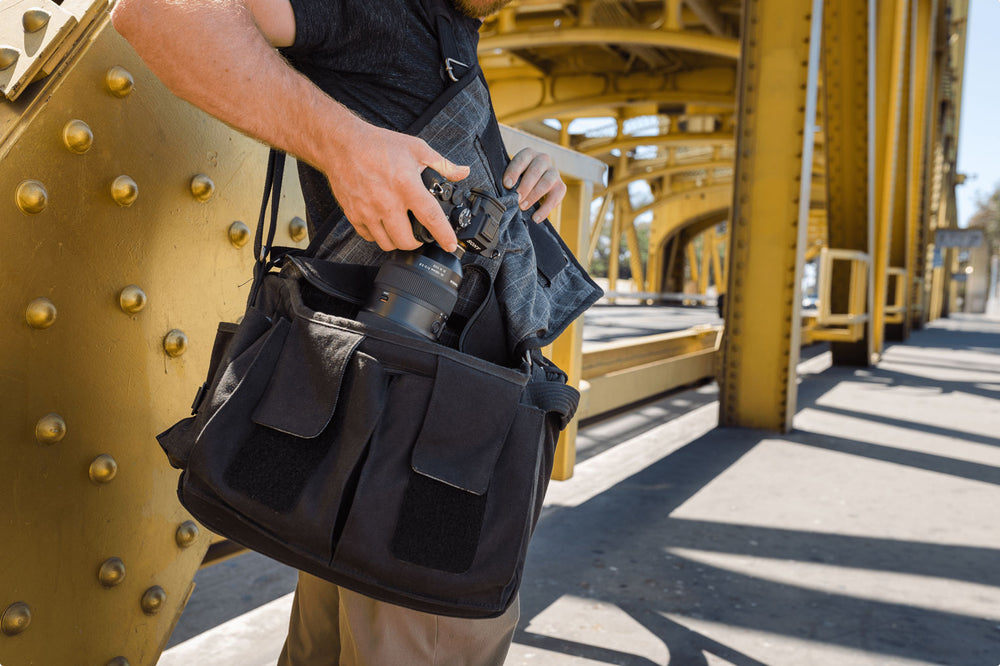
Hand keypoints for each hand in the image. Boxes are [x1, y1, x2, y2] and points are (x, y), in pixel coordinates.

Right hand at [323, 120, 468, 251]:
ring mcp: (368, 211)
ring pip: (387, 243)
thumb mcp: (416, 148)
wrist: (342, 144)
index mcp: (406, 186)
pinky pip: (369, 237)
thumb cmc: (379, 145)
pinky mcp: (354, 214)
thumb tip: (463, 172)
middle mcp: (387, 202)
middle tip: (420, 235)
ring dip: (398, 241)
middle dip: (417, 242)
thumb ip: (442, 164)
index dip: (444, 235)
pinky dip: (379, 236)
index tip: (451, 245)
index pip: (430, 217)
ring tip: (402, 231)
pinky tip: (384, 225)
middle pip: (406, 240)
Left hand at [503, 148, 566, 222]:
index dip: (514, 171)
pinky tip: (535, 217)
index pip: (522, 159)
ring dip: (534, 195)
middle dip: (525, 186)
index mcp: (529, 154)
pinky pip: (556, 197)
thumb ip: (509, 181)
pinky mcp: (561, 186)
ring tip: (523, 207)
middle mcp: (543, 159)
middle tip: (516, 198)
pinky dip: (545, 209)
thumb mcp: (513, 176)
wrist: (534, 187)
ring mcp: (554, 172)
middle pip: (536, 170)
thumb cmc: (518, 181)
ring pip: (547, 182)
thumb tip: (502, 193)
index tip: (507, 185)